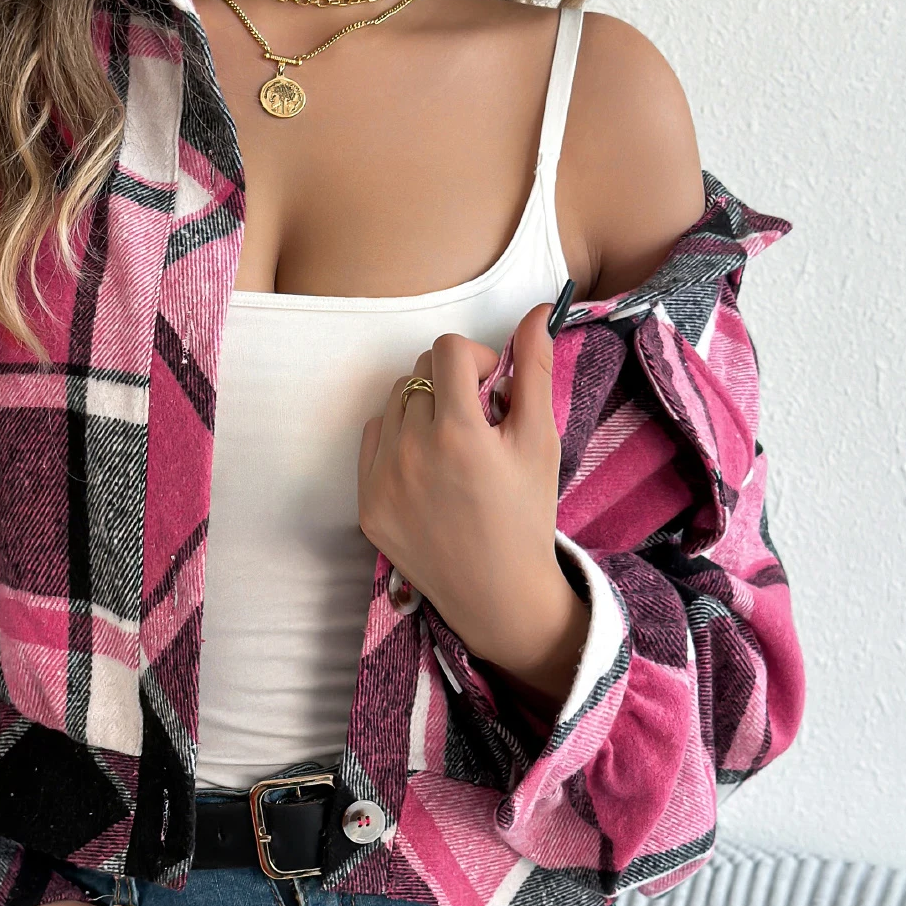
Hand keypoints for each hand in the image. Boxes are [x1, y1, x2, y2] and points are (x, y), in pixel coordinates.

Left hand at [356, 300, 589, 705]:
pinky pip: (373, 441)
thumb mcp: (539, 441)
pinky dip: (398, 442)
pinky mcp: (366, 504)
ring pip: (394, 403)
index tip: (494, 389)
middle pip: (418, 372)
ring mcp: (381, 480)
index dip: (477, 359)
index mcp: (457, 433)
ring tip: (454, 449)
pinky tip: (428, 471)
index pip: (448, 350)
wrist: (497, 594)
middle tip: (480, 425)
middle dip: (451, 384)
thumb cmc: (526, 515)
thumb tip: (535, 311)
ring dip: (423, 409)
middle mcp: (410, 452)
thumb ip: (535, 371)